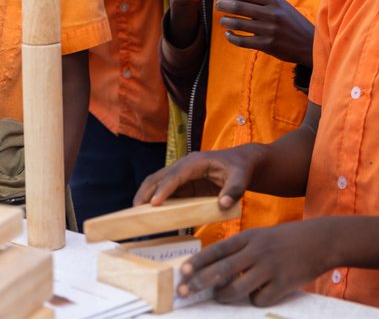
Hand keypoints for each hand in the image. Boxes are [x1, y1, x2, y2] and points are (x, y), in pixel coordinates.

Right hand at [134, 145, 266, 210]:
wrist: (243, 164)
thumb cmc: (241, 169)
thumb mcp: (241, 178)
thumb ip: (234, 191)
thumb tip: (223, 204)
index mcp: (195, 162)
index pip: (175, 175)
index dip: (164, 189)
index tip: (153, 204)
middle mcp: (184, 166)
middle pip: (158, 177)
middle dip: (146, 192)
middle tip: (135, 211)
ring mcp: (182, 176)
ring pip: (157, 184)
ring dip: (146, 197)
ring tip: (135, 215)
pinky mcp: (183, 185)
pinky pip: (166, 193)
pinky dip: (155, 202)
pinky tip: (150, 216)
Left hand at [179, 221, 332, 305]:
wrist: (321, 240)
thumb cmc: (287, 239)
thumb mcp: (261, 236)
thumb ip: (241, 250)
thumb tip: (215, 270)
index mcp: (250, 237)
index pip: (218, 249)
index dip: (199, 261)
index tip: (183, 271)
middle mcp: (257, 251)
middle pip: (223, 269)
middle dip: (200, 282)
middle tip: (184, 291)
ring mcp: (270, 267)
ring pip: (238, 288)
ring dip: (225, 295)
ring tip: (220, 296)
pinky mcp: (283, 283)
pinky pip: (260, 299)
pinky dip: (256, 299)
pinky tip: (260, 294)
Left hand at [215, 0, 314, 65]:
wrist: (309, 44)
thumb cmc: (292, 22)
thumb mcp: (282, 6)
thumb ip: (263, 0)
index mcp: (274, 1)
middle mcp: (271, 14)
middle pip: (239, 6)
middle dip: (224, 5)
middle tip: (218, 5)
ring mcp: (269, 30)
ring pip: (238, 23)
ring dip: (225, 20)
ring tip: (222, 20)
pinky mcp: (267, 45)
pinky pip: (242, 40)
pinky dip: (231, 36)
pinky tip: (228, 34)